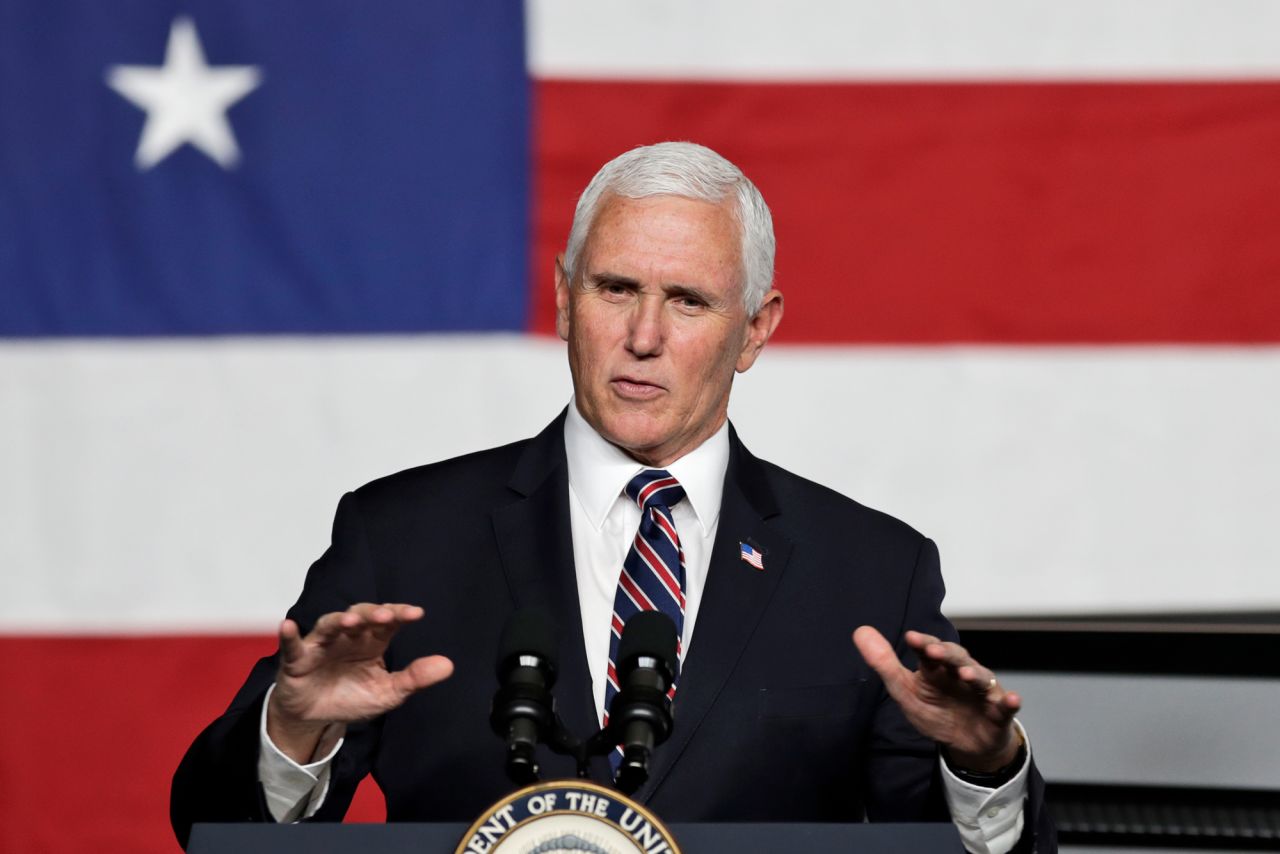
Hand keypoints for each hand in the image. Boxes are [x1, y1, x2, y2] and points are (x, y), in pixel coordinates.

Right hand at [267, 603, 453, 761]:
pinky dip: (289, 635)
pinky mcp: (297, 659)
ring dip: (339, 620)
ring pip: (330, 624)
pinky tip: (288, 626)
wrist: (317, 718)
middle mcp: (348, 636)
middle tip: (385, 616)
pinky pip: (292, 644)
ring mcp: (322, 644)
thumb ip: (415, 678)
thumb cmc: (353, 696)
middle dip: (372, 613)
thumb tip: (448, 665)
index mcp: (373, 641)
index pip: (388, 621)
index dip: (400, 614)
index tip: (417, 614)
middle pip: (360, 615)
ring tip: (349, 621)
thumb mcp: (388, 692)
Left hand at [853, 626, 1019, 771]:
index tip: (911, 638)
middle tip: (935, 651)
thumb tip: (860, 631)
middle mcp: (961, 673)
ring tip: (966, 675)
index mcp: (937, 668)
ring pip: (981, 679)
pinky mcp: (998, 713)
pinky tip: (1012, 698)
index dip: (923, 643)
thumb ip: (884, 664)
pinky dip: (1010, 702)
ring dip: (975, 675)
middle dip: (947, 654)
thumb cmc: (935, 711)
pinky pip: (1005, 706)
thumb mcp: (905, 691)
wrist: (965, 743)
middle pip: (957, 659)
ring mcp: (981, 692)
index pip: (930, 650)